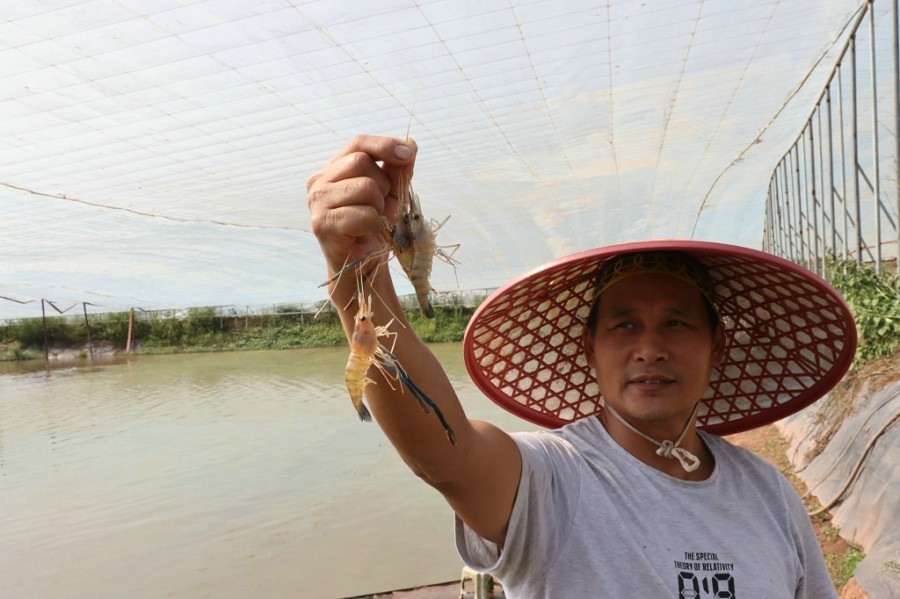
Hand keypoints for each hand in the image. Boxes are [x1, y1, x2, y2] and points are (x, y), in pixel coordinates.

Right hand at [307, 134, 416, 274]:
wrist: (361, 265)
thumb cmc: (373, 226)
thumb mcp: (391, 192)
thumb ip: (398, 168)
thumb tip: (410, 144)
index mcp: (333, 168)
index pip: (358, 143)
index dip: (384, 145)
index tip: (408, 154)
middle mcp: (319, 181)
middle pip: (361, 162)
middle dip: (383, 184)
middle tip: (382, 206)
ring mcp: (318, 202)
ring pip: (365, 188)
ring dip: (380, 207)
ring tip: (374, 220)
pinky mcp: (322, 224)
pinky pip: (364, 214)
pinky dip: (374, 225)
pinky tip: (366, 233)